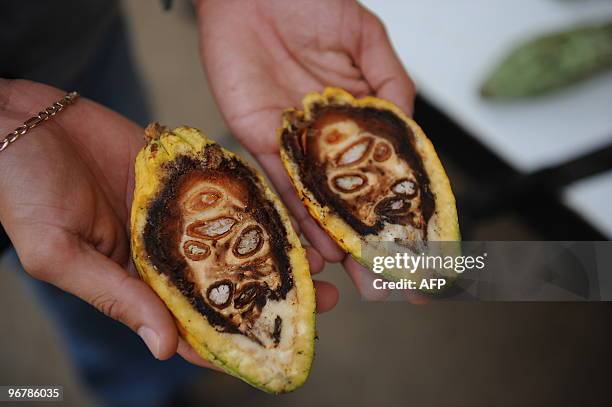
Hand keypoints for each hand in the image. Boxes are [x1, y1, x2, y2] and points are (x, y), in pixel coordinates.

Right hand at [0, 79, 334, 369]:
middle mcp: (163, 249)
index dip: (232, 338)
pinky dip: (257, 201)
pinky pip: (226, 188)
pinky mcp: (180, 173)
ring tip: (322, 260)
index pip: (190, 321)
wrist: (16, 120)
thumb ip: (115, 296)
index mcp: (135, 279)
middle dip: (272, 293)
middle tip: (322, 300)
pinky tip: (292, 212)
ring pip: (234, 236)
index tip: (276, 345)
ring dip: (276, 249)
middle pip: (227, 280)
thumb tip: (163, 347)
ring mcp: (175, 210)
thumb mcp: (60, 252)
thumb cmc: (21, 192)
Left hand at [196, 0, 415, 294]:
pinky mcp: (260, 139)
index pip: (388, 167)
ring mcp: (296, 143)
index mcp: (360, 114)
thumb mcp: (365, 37)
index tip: (424, 242)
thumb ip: (389, 83)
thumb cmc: (309, 0)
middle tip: (387, 279)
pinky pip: (279, 183)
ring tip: (354, 276)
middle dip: (369, 238)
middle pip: (353, 196)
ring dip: (335, 239)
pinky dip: (297, 215)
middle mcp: (329, 137)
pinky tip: (316, 245)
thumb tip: (408, 130)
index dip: (406, 204)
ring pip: (318, 200)